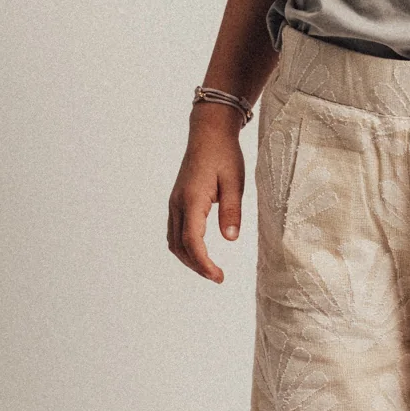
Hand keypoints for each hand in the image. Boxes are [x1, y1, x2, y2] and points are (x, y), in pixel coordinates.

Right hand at [167, 103, 246, 281]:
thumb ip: (232, 211)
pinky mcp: (178, 201)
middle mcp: (178, 203)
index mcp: (192, 200)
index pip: (192, 241)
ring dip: (189, 258)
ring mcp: (175, 202)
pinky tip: (200, 251)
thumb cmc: (225, 155)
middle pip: (179, 246)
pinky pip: (175, 231)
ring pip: (174, 240)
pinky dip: (185, 246)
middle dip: (196, 266)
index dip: (204, 263)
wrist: (208, 133)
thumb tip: (230, 238)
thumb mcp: (235, 182)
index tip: (218, 277)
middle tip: (218, 277)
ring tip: (210, 269)